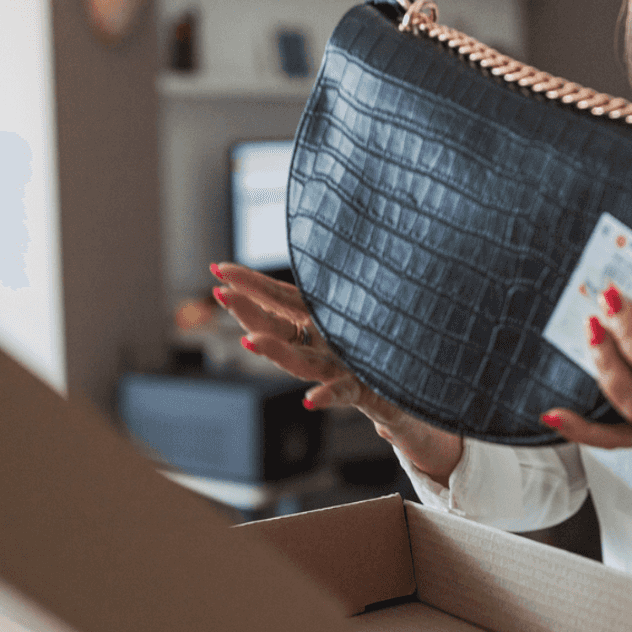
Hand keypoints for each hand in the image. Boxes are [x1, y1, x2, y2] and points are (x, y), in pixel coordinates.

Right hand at [209, 262, 460, 481]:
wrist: (412, 390)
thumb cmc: (385, 341)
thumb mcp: (364, 305)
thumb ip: (343, 283)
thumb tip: (331, 231)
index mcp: (319, 322)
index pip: (278, 298)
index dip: (250, 285)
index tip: (218, 269)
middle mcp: (321, 347)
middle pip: (279, 329)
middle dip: (248, 313)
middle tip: (220, 295)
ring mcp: (338, 369)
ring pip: (301, 362)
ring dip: (275, 353)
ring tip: (250, 342)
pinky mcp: (362, 390)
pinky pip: (343, 392)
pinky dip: (326, 396)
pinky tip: (310, 399)